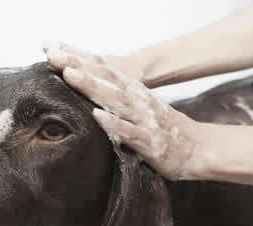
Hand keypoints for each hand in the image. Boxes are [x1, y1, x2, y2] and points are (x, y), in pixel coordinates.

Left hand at [42, 40, 202, 179]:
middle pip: (105, 80)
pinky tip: (96, 116)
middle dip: (80, 68)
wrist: (199, 148)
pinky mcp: (151, 142)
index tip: (54, 50)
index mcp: (133, 93)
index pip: (103, 72)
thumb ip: (117, 99)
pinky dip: (114, 124)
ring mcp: (144, 120)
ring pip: (116, 100)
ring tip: (70, 76)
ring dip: (93, 87)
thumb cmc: (164, 130)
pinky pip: (130, 132)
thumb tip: (90, 89)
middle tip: (55, 56)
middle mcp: (138, 101)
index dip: (79, 60)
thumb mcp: (139, 109)